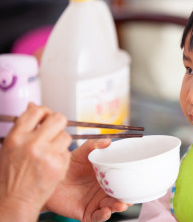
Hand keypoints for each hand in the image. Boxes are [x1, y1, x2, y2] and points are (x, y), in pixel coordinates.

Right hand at [0, 103, 71, 220]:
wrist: (14, 200)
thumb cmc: (11, 174)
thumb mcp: (11, 147)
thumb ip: (23, 127)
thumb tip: (32, 105)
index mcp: (17, 137)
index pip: (37, 110)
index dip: (44, 112)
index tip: (45, 118)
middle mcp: (32, 143)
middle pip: (58, 118)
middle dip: (58, 123)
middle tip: (54, 131)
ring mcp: (47, 154)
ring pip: (66, 136)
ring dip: (62, 142)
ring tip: (51, 151)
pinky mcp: (59, 165)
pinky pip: (68, 152)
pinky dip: (63, 157)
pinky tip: (52, 164)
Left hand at [45, 139, 129, 221]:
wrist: (47, 179)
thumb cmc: (67, 166)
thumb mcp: (81, 152)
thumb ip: (93, 145)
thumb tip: (108, 141)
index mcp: (107, 178)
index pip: (123, 181)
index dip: (131, 182)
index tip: (137, 181)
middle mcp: (103, 191)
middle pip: (120, 196)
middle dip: (128, 198)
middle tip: (131, 196)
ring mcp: (96, 203)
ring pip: (112, 207)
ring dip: (118, 207)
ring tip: (120, 204)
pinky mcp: (86, 213)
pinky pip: (97, 217)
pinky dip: (103, 216)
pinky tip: (106, 211)